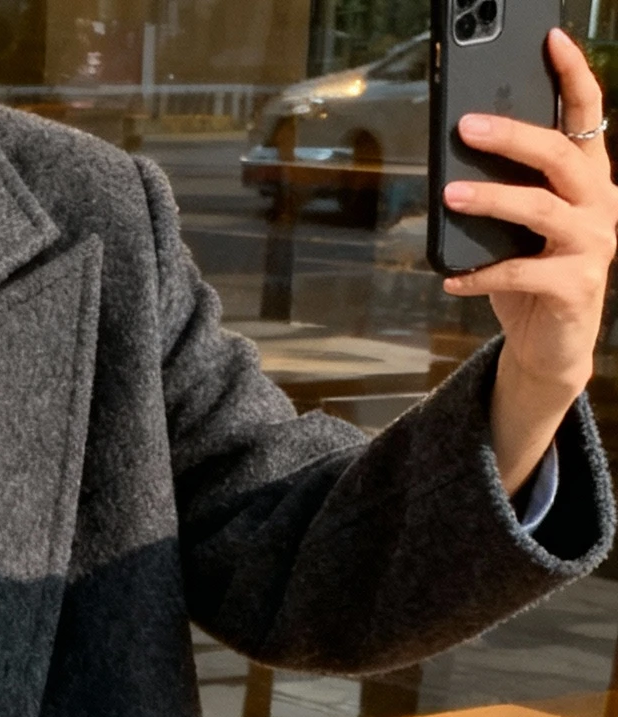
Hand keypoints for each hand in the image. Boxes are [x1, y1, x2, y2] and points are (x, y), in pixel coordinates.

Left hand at [441, 26, 617, 492]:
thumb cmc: (533, 274)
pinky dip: (480, 275)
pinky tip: (451, 278)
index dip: (573, 75)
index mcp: (589, 177)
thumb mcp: (521, 225)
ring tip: (451, 194)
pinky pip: (520, 273)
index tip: (551, 40)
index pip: (586, 115)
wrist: (552, 345)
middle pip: (560, 155)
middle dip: (513, 135)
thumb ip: (509, 188)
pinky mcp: (575, 286)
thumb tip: (460, 153)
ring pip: (540, 208)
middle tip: (467, 125)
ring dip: (491, 197)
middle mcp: (598, 203)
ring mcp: (592, 245)